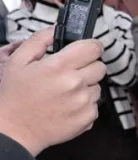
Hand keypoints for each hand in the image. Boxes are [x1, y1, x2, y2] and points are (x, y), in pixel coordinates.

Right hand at [0, 29, 105, 155]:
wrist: (14, 130)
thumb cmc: (14, 96)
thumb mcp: (18, 61)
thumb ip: (39, 40)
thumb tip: (56, 30)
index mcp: (59, 66)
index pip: (94, 48)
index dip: (89, 47)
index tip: (84, 51)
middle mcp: (75, 84)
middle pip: (100, 66)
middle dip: (87, 67)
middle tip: (69, 74)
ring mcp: (84, 102)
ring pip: (98, 86)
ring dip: (86, 87)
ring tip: (64, 92)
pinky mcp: (88, 118)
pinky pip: (95, 104)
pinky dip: (85, 104)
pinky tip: (67, 106)